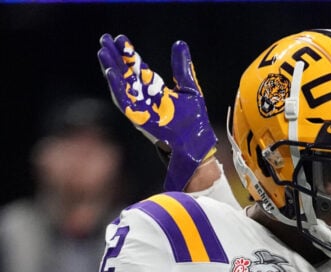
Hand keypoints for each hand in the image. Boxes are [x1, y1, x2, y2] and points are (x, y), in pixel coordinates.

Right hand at [97, 33, 216, 190]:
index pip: (138, 68)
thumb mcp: (189, 88)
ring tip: (102, 52)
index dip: (129, 54)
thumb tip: (179, 43)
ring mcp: (141, 108)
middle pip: (126, 74)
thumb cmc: (194, 121)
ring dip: (111, 69)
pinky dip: (117, 88)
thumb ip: (182, 67)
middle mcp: (146, 98)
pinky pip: (124, 102)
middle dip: (115, 57)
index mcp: (156, 90)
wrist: (196, 143)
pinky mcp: (139, 118)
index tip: (120, 38)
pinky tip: (110, 72)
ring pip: (121, 86)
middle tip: (105, 39)